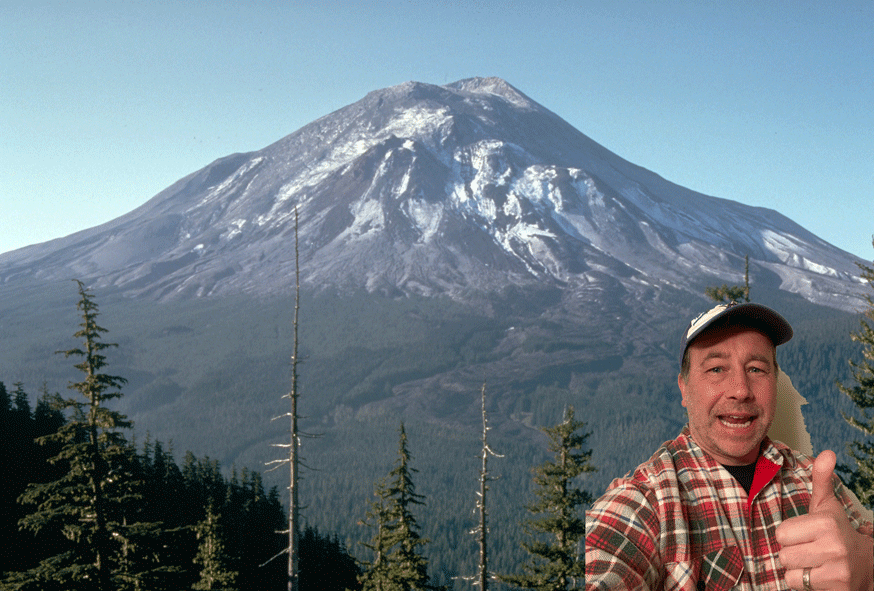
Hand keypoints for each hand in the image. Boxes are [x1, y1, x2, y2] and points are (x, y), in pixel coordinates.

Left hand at [776, 450, 873, 590]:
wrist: (867, 566)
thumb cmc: (838, 532)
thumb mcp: (828, 506)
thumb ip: (822, 480)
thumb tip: (826, 453)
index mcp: (826, 523)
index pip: (781, 533)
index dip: (790, 535)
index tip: (806, 535)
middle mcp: (833, 546)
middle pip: (783, 554)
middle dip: (792, 553)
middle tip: (810, 550)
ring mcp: (836, 570)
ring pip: (789, 571)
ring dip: (797, 569)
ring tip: (814, 563)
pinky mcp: (836, 588)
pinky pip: (796, 585)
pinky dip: (802, 584)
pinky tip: (819, 576)